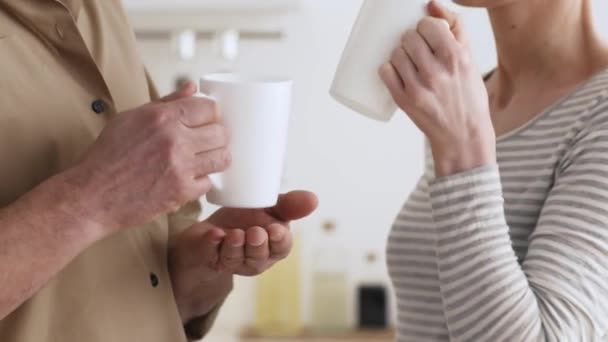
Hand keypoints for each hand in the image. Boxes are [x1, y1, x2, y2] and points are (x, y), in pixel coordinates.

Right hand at [66, 82, 230, 234]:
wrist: (92, 194)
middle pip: (222, 132)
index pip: (210, 108)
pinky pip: (209, 182)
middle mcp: (174, 140)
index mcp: (162, 118)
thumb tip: (192, 87)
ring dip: (217, 157)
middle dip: (219, 135)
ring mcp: (181, 167)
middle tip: (210, 141)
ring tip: (205, 159)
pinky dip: (202, 181)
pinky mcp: (182, 192)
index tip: (208, 120)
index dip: (212, 114)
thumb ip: (166, 102)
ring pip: (223, 158)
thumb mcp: (131, 118)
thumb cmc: (108, 156)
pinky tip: (190, 177)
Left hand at [169, 191, 317, 322]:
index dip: (279, 240)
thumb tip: (314, 200)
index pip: (281, 247)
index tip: (275, 229)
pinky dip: (212, 244)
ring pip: (235, 259)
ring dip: (235, 247)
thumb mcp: (270, 207)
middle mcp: (255, 258)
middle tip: (255, 232)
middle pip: (259, 257)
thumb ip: (290, 205)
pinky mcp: (210, 258)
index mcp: (273, 245)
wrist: (214, 227)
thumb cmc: (247, 218)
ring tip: (235, 234)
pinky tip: (214, 234)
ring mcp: (232, 261)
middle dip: (257, 246)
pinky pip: (211, 254)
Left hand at [379, 0, 495, 176]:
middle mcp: (437, 71)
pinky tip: (398, 73)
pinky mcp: (404, 100)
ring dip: (400, 55)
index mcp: (457, 57)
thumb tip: (432, 3)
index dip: (425, 28)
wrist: (463, 136)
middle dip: (411, 41)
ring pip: (396, 53)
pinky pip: (385, 72)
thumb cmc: (467, 97)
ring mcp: (418, 87)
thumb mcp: (471, 61)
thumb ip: (456, 29)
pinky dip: (388, 70)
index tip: (427, 36)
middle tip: (417, 52)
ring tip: (409, 64)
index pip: (428, 24)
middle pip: (409, 38)